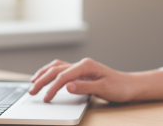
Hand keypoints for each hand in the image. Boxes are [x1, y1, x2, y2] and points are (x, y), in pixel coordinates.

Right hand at [28, 58, 162, 102]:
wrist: (131, 86)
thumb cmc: (120, 87)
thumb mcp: (104, 89)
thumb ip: (85, 87)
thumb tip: (67, 86)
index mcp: (86, 66)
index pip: (63, 76)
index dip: (52, 88)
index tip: (46, 98)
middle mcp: (82, 64)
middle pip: (56, 70)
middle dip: (42, 80)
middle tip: (32, 92)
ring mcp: (81, 67)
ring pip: (56, 67)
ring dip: (43, 74)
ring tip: (32, 82)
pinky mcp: (81, 72)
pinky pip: (61, 69)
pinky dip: (51, 73)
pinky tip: (46, 77)